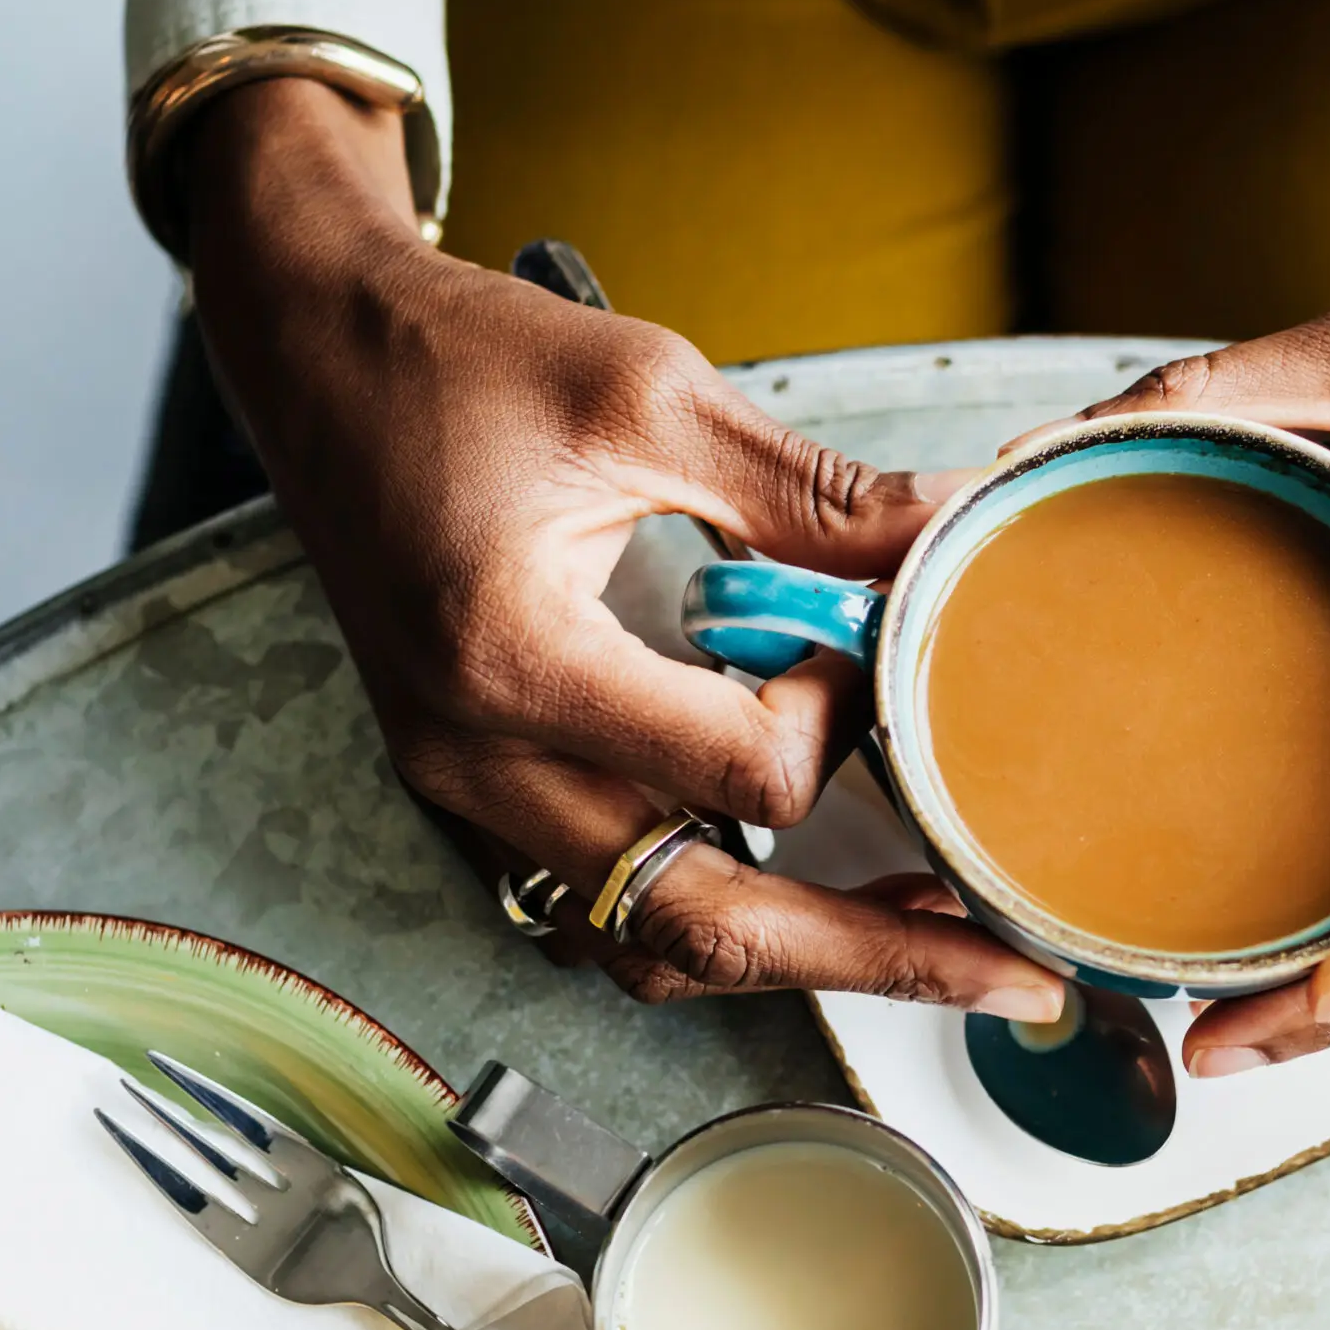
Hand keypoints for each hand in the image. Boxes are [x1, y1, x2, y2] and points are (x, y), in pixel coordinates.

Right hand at [180, 79, 1065, 1020]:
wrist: (311, 351)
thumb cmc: (458, 356)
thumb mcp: (649, 392)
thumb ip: (811, 492)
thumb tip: (954, 532)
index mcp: (515, 662)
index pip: (744, 777)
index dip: (842, 718)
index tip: (860, 635)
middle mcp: (479, 759)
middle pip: (707, 929)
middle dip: (878, 959)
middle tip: (1018, 979)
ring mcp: (468, 790)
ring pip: (654, 942)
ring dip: (798, 952)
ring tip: (928, 933)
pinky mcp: (477, 785)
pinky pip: (607, 902)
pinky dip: (716, 912)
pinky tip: (803, 877)